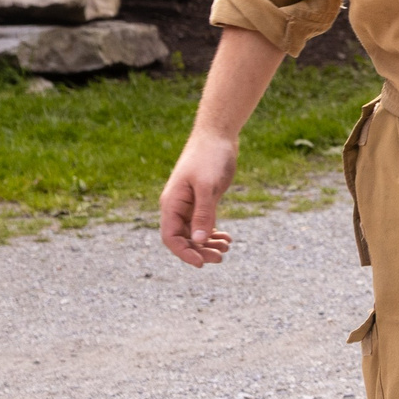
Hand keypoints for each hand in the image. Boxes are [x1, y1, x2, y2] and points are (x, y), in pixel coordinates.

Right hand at [159, 130, 238, 266]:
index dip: (184, 253)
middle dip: (200, 250)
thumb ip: (203, 213)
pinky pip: (203, 222)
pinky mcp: (203, 199)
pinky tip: (227, 238)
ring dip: (208, 243)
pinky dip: (213, 232)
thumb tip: (199, 240)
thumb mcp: (208, 186)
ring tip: (228, 248)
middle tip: (221, 257)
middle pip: (183, 238)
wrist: (218, 135)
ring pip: (194, 232)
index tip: (201, 263)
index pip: (170, 237)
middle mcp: (177, 206)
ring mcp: (189, 203)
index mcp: (172, 203)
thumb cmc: (210, 157)